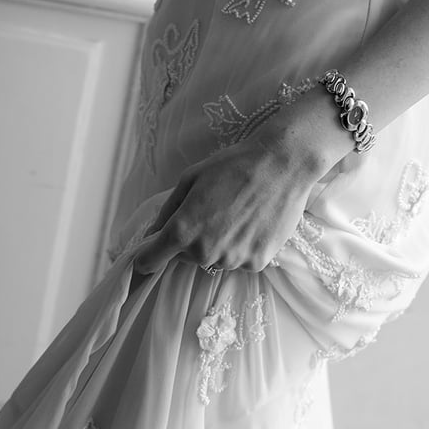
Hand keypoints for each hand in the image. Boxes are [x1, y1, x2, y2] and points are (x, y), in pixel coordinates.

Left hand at [131, 125, 324, 276]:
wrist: (282, 165)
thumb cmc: (233, 165)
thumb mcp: (190, 178)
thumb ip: (167, 210)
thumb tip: (151, 234)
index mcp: (182, 230)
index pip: (150, 260)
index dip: (146, 257)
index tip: (148, 254)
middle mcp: (204, 252)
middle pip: (186, 257)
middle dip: (191, 240)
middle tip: (212, 212)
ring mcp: (233, 260)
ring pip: (214, 259)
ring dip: (218, 244)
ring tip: (236, 214)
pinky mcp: (257, 262)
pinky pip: (240, 261)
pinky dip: (242, 247)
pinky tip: (253, 222)